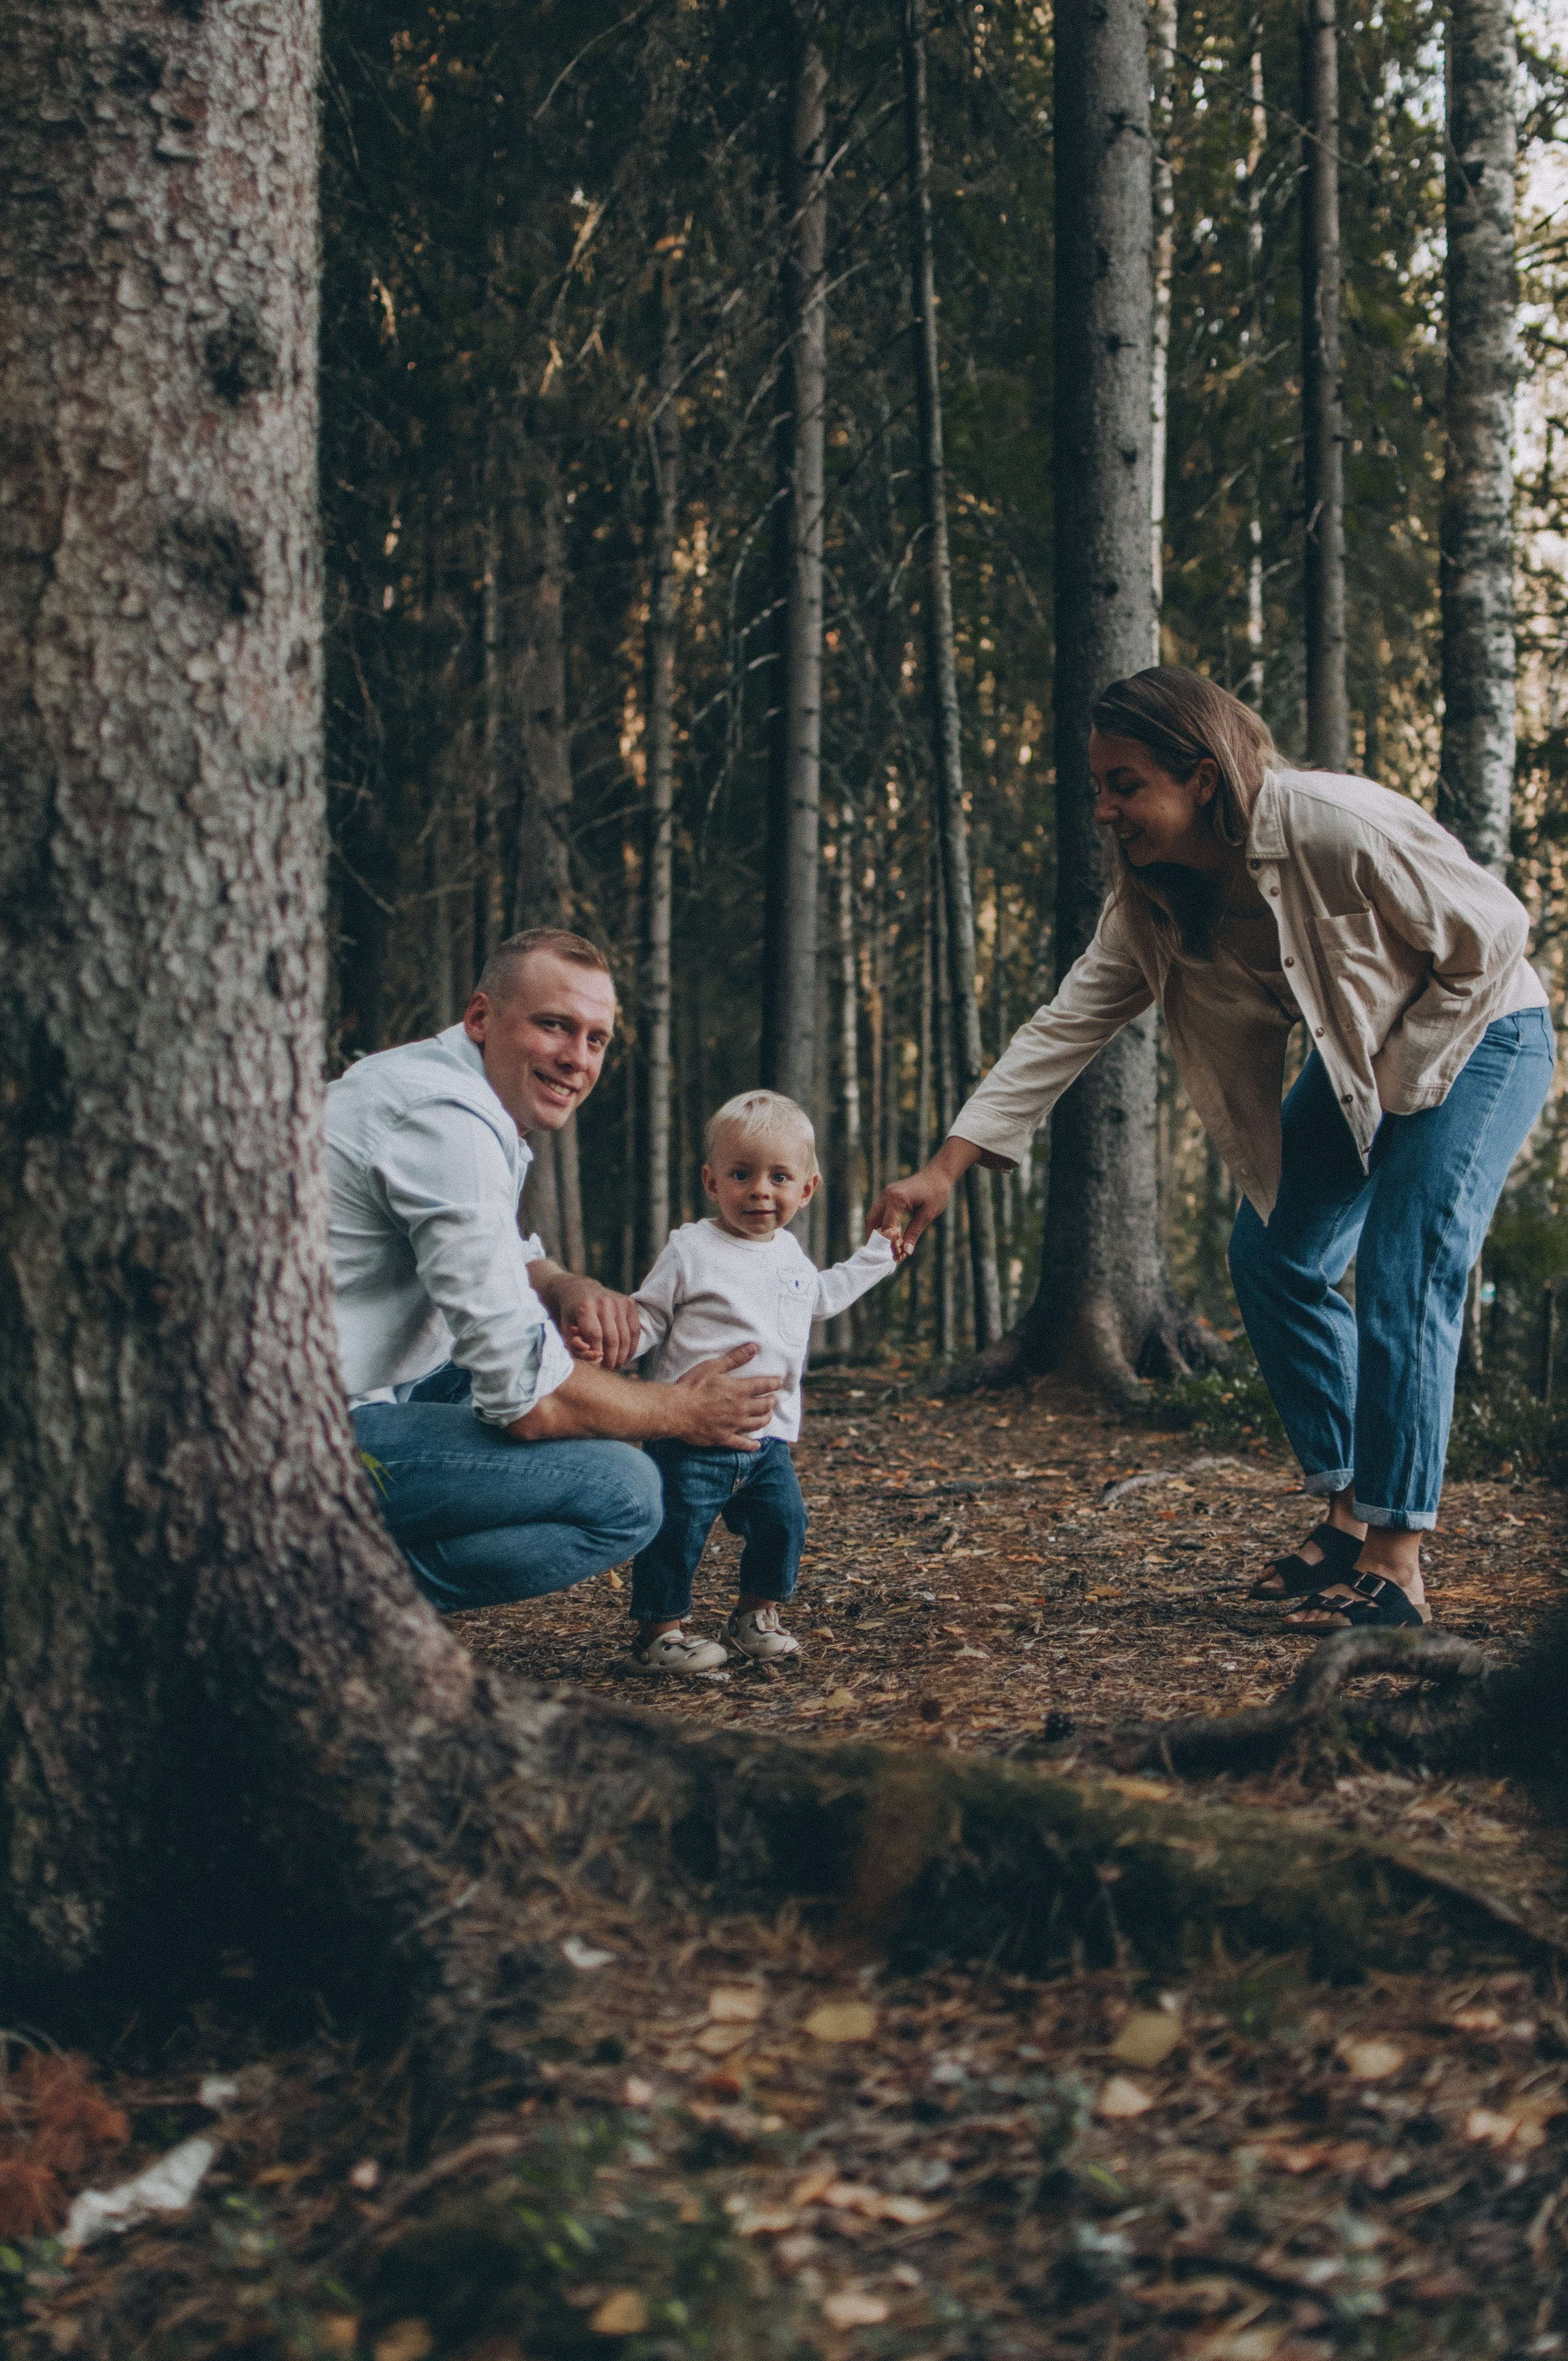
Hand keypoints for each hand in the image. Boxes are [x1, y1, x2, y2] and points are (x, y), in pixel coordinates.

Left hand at [541, 1274, 641, 1368]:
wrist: (579, 1289)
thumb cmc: (570, 1316)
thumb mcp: (565, 1330)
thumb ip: (576, 1347)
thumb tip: (595, 1359)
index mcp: (585, 1306)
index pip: (595, 1336)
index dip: (597, 1355)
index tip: (596, 1367)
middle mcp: (603, 1302)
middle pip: (612, 1339)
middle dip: (611, 1360)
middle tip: (608, 1371)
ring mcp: (619, 1301)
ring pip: (625, 1337)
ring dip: (622, 1357)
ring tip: (616, 1366)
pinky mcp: (629, 1303)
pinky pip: (635, 1331)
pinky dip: (632, 1347)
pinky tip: (625, 1357)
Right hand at [667, 1344, 780, 1449]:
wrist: (676, 1410)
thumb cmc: (692, 1386)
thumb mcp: (713, 1366)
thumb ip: (734, 1358)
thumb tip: (753, 1348)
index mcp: (739, 1390)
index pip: (763, 1386)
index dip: (774, 1383)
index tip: (779, 1382)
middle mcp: (741, 1409)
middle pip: (764, 1406)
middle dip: (771, 1402)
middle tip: (773, 1399)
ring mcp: (734, 1426)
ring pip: (757, 1424)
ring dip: (766, 1419)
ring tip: (768, 1416)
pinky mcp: (724, 1438)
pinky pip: (742, 1444)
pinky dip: (751, 1446)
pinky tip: (757, 1446)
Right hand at [867, 1138, 977, 1258]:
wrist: (939, 1174)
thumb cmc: (937, 1193)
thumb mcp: (927, 1215)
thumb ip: (914, 1233)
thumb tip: (905, 1252)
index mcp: (897, 1199)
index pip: (887, 1227)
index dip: (890, 1243)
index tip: (897, 1256)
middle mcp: (887, 1195)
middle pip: (872, 1221)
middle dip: (875, 1239)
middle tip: (882, 1254)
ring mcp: (886, 1193)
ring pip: (873, 1216)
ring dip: (877, 1232)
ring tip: (886, 1247)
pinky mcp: (889, 1194)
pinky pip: (880, 1211)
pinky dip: (882, 1224)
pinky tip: (891, 1235)